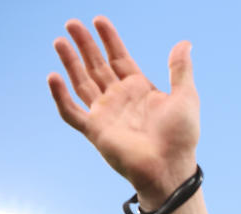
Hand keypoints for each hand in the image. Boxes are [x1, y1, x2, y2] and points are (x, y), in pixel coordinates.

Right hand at [48, 16, 199, 207]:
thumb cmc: (181, 136)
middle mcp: (120, 99)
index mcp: (140, 90)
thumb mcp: (186, 96)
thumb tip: (185, 43)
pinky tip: (54, 77)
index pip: (119, 58)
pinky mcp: (95, 130)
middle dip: (85, 45)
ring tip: (59, 41)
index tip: (99, 20)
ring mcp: (106, 114)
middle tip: (72, 23)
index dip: (109, 40)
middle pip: (97, 66)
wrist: (170, 167)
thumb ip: (181, 69)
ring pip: (82, 82)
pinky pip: (72, 112)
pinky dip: (61, 96)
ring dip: (70, 62)